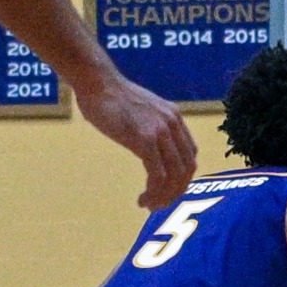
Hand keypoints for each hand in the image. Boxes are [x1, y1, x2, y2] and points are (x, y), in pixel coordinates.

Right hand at [78, 74, 197, 209]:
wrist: (96, 81)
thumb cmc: (110, 96)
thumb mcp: (142, 110)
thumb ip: (151, 126)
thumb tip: (148, 145)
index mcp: (175, 118)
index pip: (190, 156)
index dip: (182, 178)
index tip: (167, 190)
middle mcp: (173, 125)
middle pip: (187, 169)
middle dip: (176, 191)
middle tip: (160, 204)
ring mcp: (160, 132)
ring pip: (174, 175)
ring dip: (164, 196)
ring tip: (150, 205)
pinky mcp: (144, 139)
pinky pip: (157, 174)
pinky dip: (154, 191)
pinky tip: (142, 199)